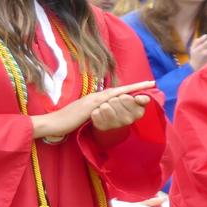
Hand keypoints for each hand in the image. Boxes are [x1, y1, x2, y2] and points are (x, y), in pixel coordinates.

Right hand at [32, 80, 155, 138]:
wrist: (54, 123)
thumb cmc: (68, 121)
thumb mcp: (85, 115)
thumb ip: (95, 112)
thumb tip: (104, 113)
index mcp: (96, 99)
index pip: (116, 93)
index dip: (131, 90)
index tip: (146, 86)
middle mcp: (96, 97)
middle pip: (119, 90)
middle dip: (136, 87)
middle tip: (152, 83)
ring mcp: (93, 100)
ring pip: (116, 93)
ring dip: (131, 91)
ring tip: (147, 87)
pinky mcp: (90, 106)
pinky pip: (107, 101)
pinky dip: (118, 97)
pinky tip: (128, 96)